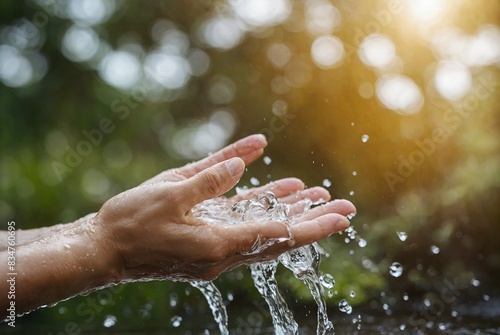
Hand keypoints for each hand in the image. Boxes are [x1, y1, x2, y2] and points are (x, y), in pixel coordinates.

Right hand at [94, 145, 354, 282]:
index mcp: (218, 245)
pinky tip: (277, 189)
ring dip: (290, 212)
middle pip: (278, 236)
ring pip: (262, 228)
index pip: (277, 236)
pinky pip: (241, 221)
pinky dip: (260, 206)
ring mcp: (216, 248)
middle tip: (346, 209)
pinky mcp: (206, 239)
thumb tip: (244, 164)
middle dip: (313, 222)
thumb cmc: (131, 223)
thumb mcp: (169, 193)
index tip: (342, 218)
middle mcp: (223, 252)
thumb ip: (210, 178)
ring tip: (317, 194)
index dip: (312, 227)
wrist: (104, 249)